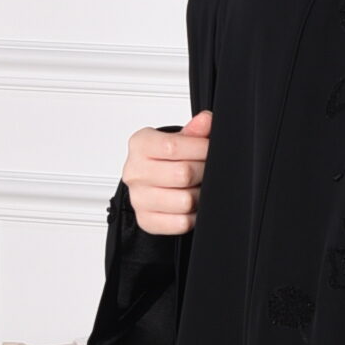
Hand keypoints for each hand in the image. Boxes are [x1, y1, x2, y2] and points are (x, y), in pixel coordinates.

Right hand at [124, 108, 211, 234]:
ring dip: (199, 196)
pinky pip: (181, 223)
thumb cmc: (163, 158)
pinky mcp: (146, 220)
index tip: (209, 149)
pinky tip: (190, 205)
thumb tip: (206, 121)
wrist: (148, 181)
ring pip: (185, 201)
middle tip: (205, 169)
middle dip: (203, 172)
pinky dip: (192, 216)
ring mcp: (138, 198)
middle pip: (183, 174)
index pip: (174, 147)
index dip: (200, 149)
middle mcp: (134, 172)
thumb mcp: (177, 139)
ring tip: (197, 187)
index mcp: (140, 145)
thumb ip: (193, 130)